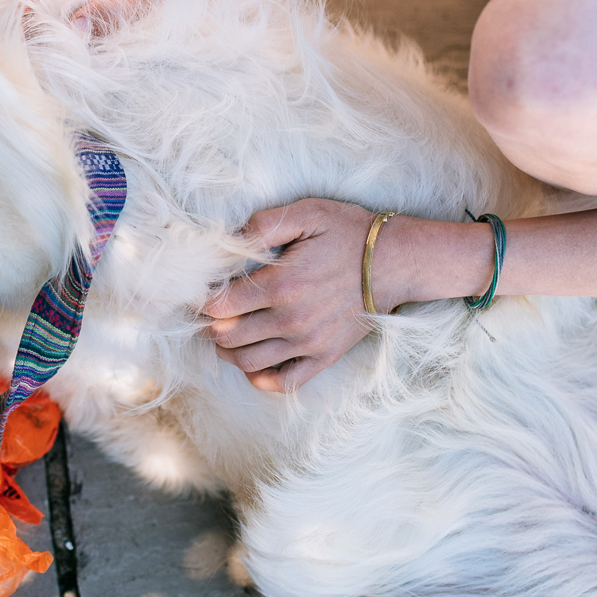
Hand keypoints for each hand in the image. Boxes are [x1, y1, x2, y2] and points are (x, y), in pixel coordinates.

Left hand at [202, 199, 391, 392]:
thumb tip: (227, 240)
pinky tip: (253, 361)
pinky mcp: (324, 357)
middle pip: (227, 337)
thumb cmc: (348, 233)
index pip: (220, 305)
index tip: (201, 291)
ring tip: (225, 334)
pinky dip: (260, 378)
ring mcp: (308, 343)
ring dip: (227, 351)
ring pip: (248, 362)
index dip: (202, 299)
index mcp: (280, 284)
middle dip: (209, 325)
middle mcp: (291, 320)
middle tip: (208, 313)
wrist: (395, 262)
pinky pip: (284, 383)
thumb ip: (262, 225)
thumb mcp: (306, 214)